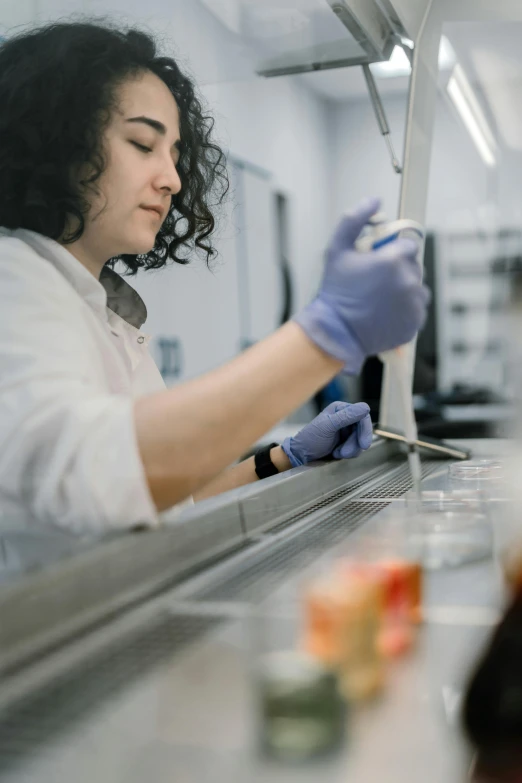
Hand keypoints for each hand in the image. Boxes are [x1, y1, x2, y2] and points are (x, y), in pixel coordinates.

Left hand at [281, 401, 372, 467]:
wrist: (301, 455)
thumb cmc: (310, 438)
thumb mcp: (327, 426)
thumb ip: (346, 417)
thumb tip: (365, 407)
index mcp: (341, 409)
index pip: (362, 416)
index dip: (365, 430)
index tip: (364, 444)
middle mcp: (345, 418)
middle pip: (362, 430)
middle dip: (355, 443)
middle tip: (346, 453)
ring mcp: (346, 431)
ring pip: (360, 441)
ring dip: (351, 450)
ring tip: (337, 453)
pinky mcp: (346, 442)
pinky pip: (356, 448)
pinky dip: (348, 453)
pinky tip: (336, 453)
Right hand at [294, 197, 429, 374]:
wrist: (336, 332)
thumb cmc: (335, 292)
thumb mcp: (337, 250)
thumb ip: (354, 219)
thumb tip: (374, 200)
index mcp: (394, 260)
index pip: (408, 246)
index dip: (392, 253)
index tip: (379, 262)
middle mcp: (409, 281)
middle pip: (413, 267)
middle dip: (398, 270)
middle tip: (375, 282)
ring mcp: (414, 304)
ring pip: (417, 288)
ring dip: (404, 289)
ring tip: (380, 298)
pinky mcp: (415, 322)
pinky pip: (417, 309)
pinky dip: (405, 310)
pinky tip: (385, 312)